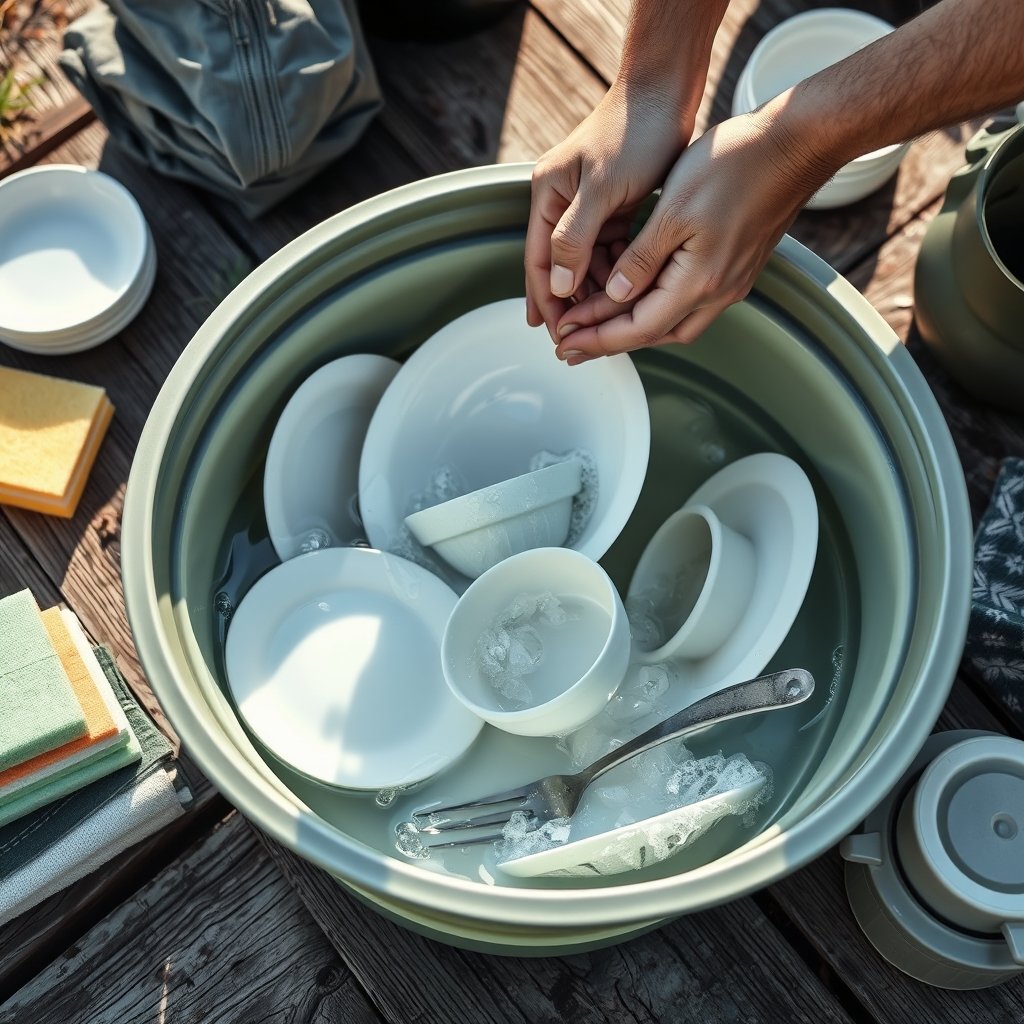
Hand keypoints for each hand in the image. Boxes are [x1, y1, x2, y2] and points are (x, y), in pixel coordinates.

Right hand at [525, 82, 691, 340]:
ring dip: (594, 291)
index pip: (539, 262)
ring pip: (585, 262)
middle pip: (559, 267)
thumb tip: (559, 285)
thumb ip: (576, 238)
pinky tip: (624, 293)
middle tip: (579, 341)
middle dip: (569, 304)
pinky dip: (614, 271)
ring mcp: (587, 205)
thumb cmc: (633, 132)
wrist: (666, 92)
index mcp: (548, 196)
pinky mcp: (613, 205)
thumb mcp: (603, 189)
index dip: (546, 302)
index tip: (556, 335)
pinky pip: (608, 249)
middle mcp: (562, 203)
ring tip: (605, 323)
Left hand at [552, 111, 836, 362]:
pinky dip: (655, 308)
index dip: (597, 338)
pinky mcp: (735, 268)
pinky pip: (688, 304)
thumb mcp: (673, 209)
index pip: (637, 328)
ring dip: (631, 327)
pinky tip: (635, 298)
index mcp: (699, 283)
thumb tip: (614, 296)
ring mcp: (730, 283)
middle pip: (653, 334)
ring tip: (595, 325)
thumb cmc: (734, 164)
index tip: (564, 342)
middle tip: (570, 344)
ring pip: (671, 323)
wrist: (796, 143)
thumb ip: (641, 259)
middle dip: (608, 340)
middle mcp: (717, 293)